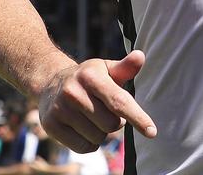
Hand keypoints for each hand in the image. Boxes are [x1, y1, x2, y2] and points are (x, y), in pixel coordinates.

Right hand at [37, 50, 155, 152]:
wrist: (50, 83)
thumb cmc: (88, 77)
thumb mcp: (106, 69)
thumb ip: (125, 68)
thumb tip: (140, 56)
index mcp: (91, 76)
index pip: (119, 101)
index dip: (138, 117)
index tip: (152, 132)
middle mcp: (73, 92)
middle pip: (112, 125)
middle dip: (116, 122)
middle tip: (105, 110)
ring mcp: (60, 110)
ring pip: (98, 137)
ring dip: (102, 133)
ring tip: (91, 117)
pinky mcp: (51, 126)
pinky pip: (84, 147)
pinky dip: (90, 143)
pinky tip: (83, 128)